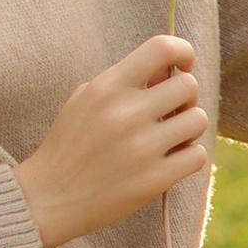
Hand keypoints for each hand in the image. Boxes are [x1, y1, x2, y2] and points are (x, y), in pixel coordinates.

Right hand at [14, 37, 209, 247]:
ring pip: (198, 120)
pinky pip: (197, 155)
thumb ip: (124, 80)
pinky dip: (188, 156)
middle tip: (170, 113)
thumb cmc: (68, 145)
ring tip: (169, 138)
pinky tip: (170, 161)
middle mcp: (126, 113)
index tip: (182, 66)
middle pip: (189, 85)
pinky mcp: (154, 180)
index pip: (161, 48)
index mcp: (107, 87)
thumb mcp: (84, 100)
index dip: (183, 51)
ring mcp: (141, 148)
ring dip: (188, 128)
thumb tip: (169, 71)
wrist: (48, 199)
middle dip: (184, 98)